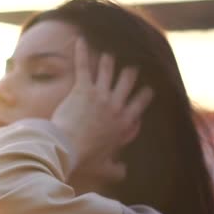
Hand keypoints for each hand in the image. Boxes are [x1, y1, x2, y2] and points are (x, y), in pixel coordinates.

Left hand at [52, 38, 153, 182]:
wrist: (66, 149)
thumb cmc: (84, 159)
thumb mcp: (104, 167)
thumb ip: (116, 170)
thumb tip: (123, 173)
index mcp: (123, 123)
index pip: (140, 105)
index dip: (144, 95)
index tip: (147, 89)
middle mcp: (115, 105)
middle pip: (128, 82)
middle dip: (130, 73)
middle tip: (130, 67)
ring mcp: (100, 95)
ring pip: (108, 70)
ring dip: (109, 60)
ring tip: (108, 54)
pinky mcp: (83, 89)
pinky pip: (84, 66)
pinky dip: (82, 52)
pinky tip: (80, 40)